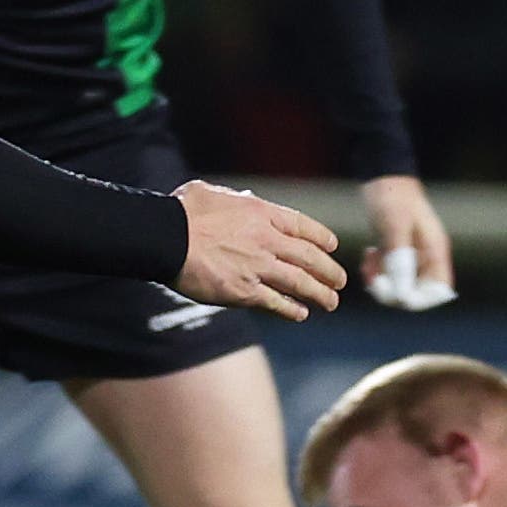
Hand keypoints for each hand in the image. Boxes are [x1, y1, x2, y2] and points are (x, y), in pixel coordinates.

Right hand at [172, 181, 345, 319]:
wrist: (166, 239)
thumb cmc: (183, 212)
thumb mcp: (213, 193)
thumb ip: (235, 199)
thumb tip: (243, 201)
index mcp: (261, 213)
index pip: (301, 225)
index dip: (320, 236)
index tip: (332, 246)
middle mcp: (266, 240)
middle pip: (309, 257)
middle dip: (329, 270)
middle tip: (340, 280)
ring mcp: (258, 267)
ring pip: (300, 283)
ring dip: (320, 293)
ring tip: (331, 302)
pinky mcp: (244, 291)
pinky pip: (275, 302)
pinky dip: (291, 309)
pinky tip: (301, 314)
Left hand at [359, 173, 456, 308]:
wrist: (380, 172)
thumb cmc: (390, 196)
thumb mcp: (394, 227)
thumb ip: (400, 260)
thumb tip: (402, 294)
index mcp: (435, 250)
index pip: (438, 292)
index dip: (417, 300)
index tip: (394, 295)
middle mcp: (428, 255)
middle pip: (417, 292)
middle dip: (394, 291)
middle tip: (374, 279)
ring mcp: (413, 253)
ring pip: (400, 284)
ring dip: (382, 280)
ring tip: (369, 262)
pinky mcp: (398, 250)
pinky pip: (390, 273)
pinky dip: (377, 270)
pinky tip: (368, 255)